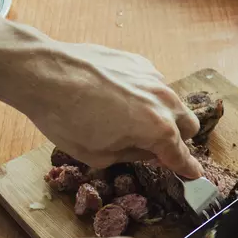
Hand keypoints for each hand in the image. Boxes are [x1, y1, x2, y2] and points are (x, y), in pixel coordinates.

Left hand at [0, 39, 202, 177]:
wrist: (44, 73)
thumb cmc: (66, 118)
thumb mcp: (99, 155)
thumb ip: (134, 155)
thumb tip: (147, 151)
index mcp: (158, 129)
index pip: (182, 155)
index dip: (188, 169)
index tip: (193, 175)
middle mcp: (164, 101)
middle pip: (189, 126)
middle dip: (177, 139)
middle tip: (153, 146)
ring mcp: (153, 78)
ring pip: (172, 102)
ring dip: (161, 115)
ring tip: (128, 118)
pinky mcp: (138, 62)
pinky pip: (153, 84)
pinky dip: (143, 95)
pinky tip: (116, 97)